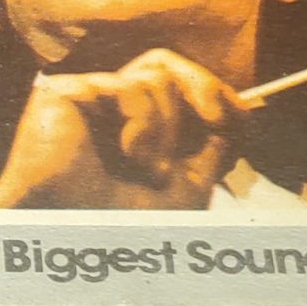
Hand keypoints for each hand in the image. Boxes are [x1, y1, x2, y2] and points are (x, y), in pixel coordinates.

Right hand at [0, 48, 249, 208]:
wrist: (82, 241)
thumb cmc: (125, 227)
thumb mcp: (189, 186)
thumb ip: (211, 147)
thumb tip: (237, 110)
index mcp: (137, 126)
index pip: (178, 84)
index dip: (213, 91)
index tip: (239, 117)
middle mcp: (110, 108)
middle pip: (167, 64)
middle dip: (203, 87)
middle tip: (215, 118)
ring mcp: (88, 99)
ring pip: (154, 74)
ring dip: (168, 126)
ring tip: (152, 166)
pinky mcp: (66, 93)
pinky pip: (131, 86)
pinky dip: (145, 122)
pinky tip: (130, 152)